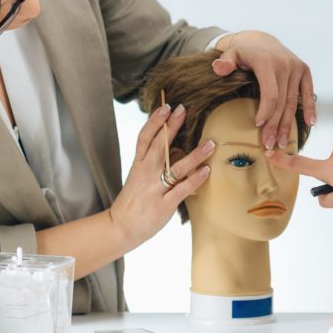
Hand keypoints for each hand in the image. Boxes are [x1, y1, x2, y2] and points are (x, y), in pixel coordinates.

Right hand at [109, 104, 212, 245]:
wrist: (122, 226)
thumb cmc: (135, 199)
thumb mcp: (140, 176)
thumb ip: (155, 161)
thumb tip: (174, 144)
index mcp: (139, 164)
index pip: (144, 138)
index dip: (154, 121)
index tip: (166, 106)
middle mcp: (146, 174)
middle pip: (159, 146)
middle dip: (171, 127)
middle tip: (183, 109)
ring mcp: (154, 189)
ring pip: (176, 168)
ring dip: (195, 155)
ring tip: (210, 143)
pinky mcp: (164, 204)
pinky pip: (182, 190)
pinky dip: (195, 179)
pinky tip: (207, 170)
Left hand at [213, 31, 316, 149]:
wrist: (261, 40)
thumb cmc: (244, 52)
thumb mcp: (231, 54)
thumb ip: (225, 62)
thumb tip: (218, 68)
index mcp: (267, 62)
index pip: (270, 93)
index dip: (266, 112)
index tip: (258, 125)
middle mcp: (285, 64)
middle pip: (282, 102)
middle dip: (275, 125)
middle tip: (269, 144)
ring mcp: (296, 67)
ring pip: (293, 101)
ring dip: (288, 123)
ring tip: (282, 142)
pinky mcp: (304, 70)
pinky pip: (308, 92)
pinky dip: (309, 108)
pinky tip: (311, 123)